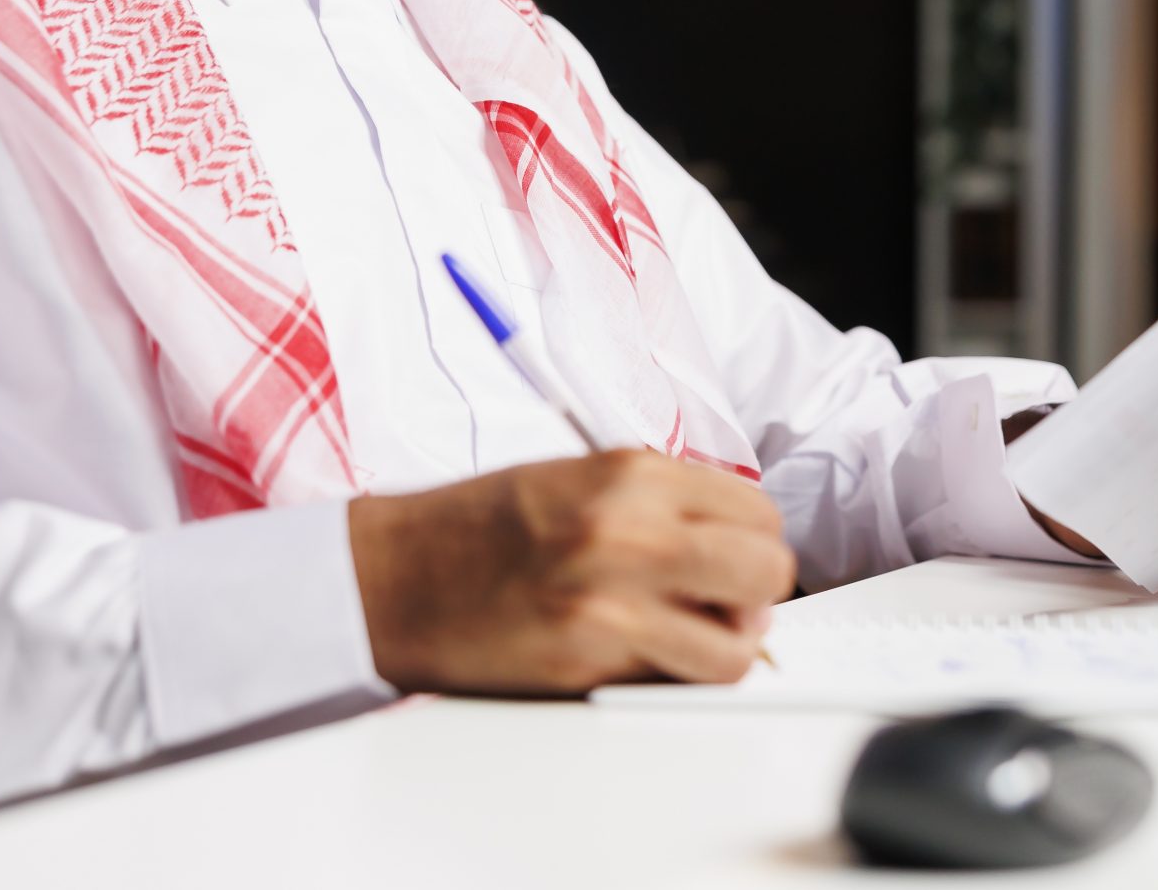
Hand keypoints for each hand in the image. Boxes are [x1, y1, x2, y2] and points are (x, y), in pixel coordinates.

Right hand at [346, 450, 795, 693]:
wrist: (391, 578)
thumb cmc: (476, 530)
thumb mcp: (578, 479)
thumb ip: (659, 502)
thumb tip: (734, 540)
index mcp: (631, 474)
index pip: (756, 511)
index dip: (753, 541)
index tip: (732, 557)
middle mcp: (630, 532)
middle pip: (767, 571)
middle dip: (757, 592)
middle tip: (726, 601)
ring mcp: (612, 603)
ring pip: (738, 645)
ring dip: (725, 647)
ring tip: (689, 637)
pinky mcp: (589, 664)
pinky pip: (677, 683)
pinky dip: (674, 678)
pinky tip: (643, 659)